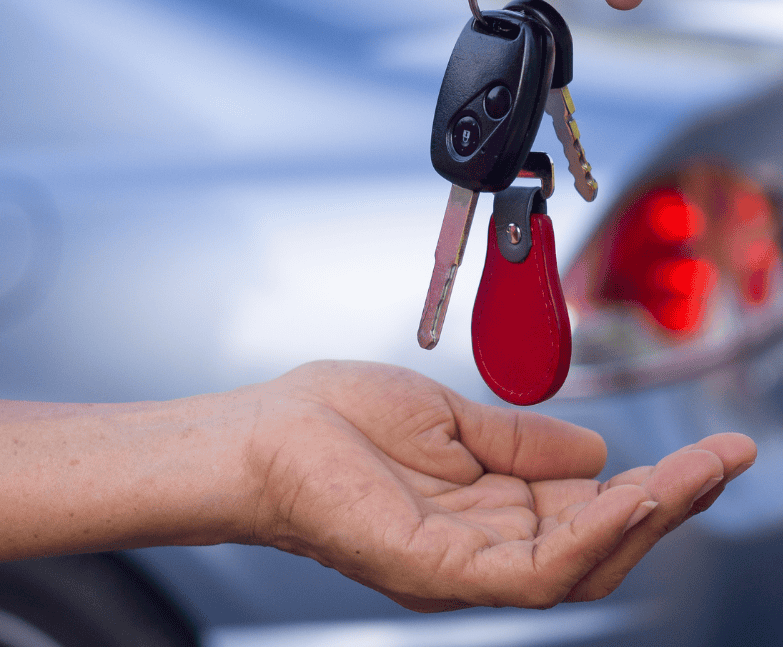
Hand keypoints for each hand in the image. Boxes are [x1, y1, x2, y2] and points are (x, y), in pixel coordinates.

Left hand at [247, 361, 754, 610]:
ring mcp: (462, 567)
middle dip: (669, 503)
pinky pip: (531, 570)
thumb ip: (519, 440)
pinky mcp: (436, 571)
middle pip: (598, 541)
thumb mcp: (447, 416)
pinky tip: (629, 497)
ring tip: (697, 475)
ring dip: (646, 518)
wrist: (261, 430)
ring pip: (579, 562)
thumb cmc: (335, 419)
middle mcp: (483, 547)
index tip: (705, 452)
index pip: (587, 508)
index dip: (651, 483)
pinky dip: (588, 537)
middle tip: (727, 461)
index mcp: (486, 509)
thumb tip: (598, 450)